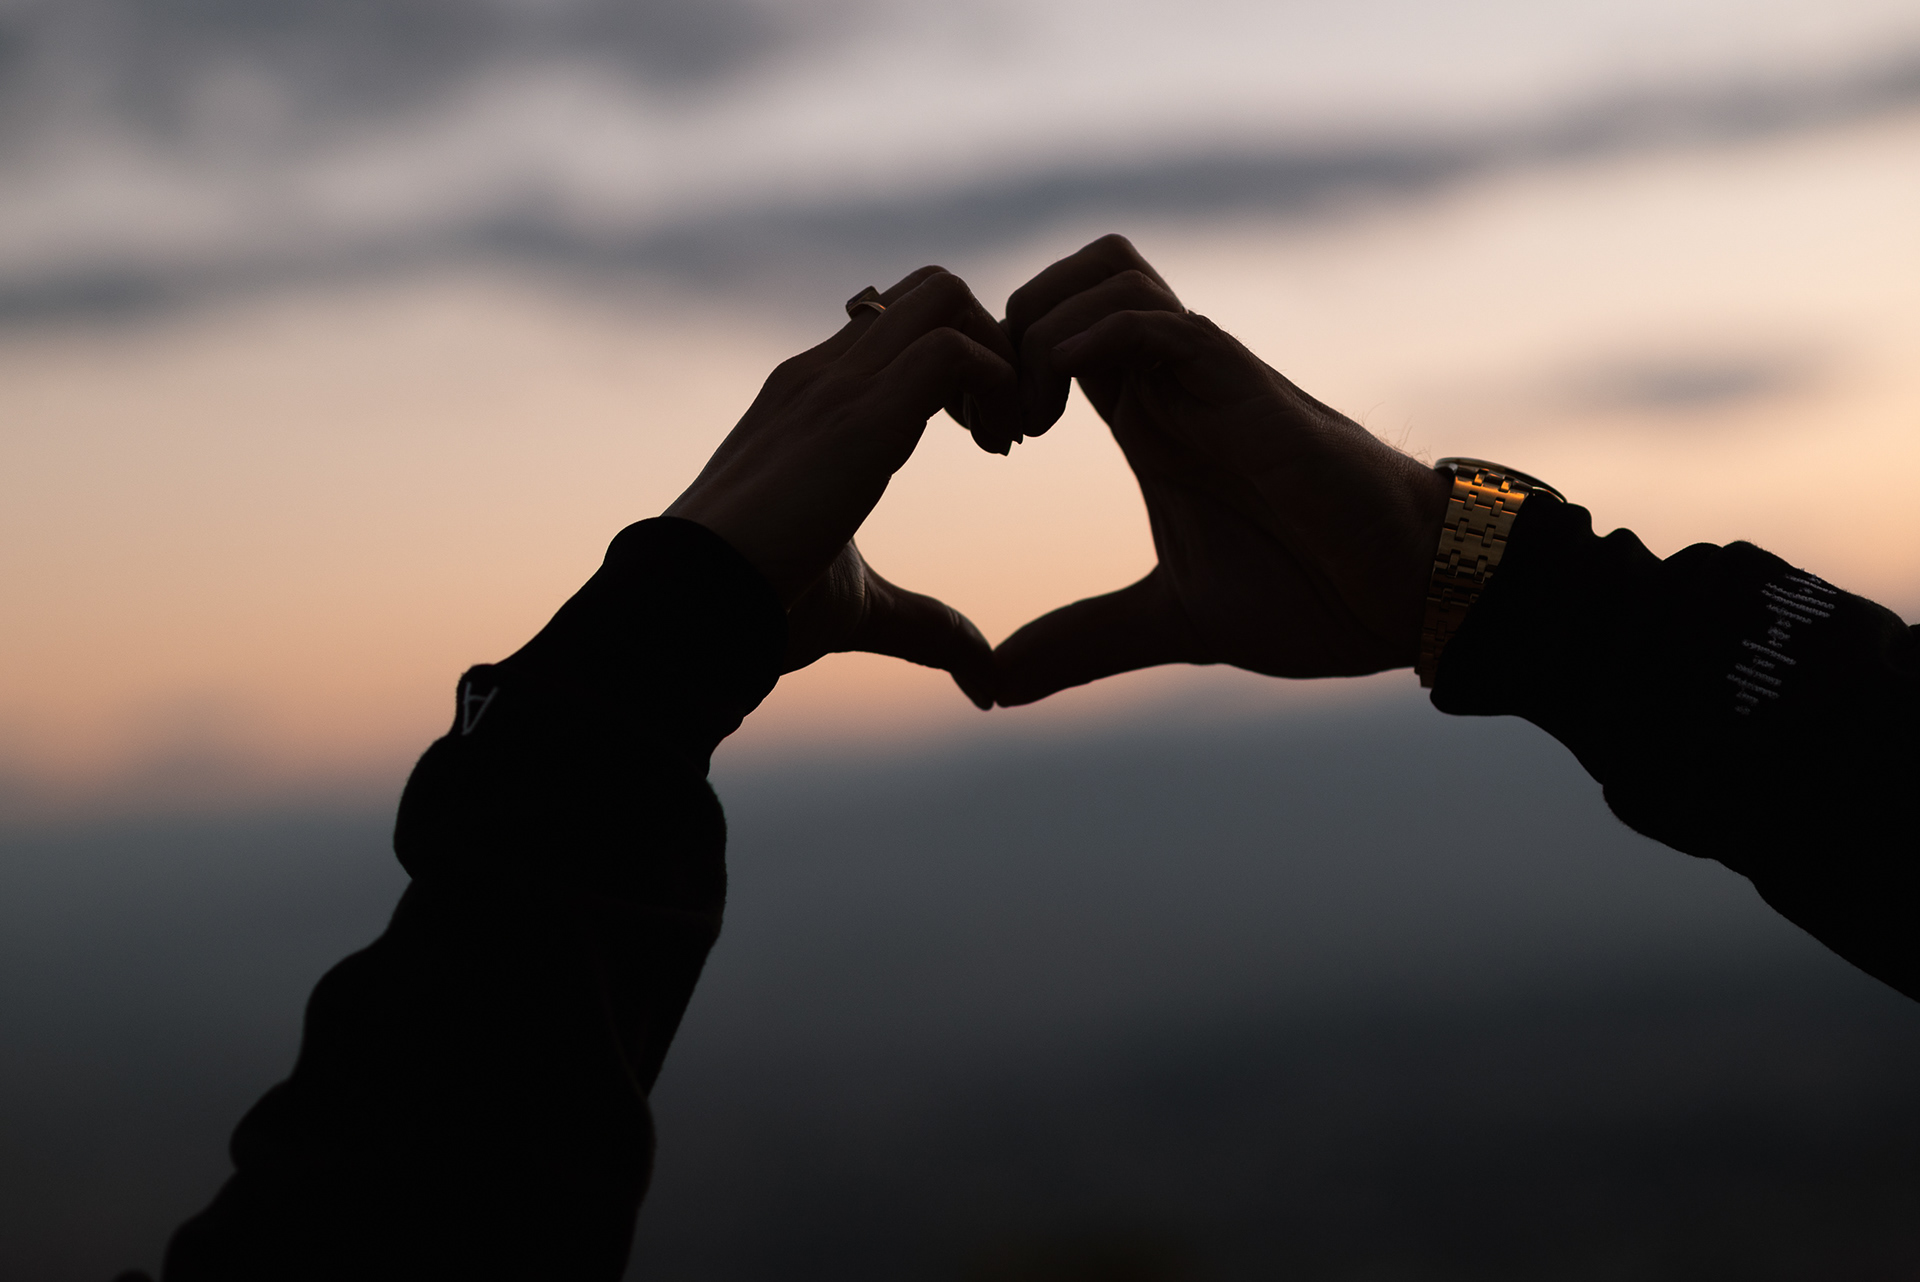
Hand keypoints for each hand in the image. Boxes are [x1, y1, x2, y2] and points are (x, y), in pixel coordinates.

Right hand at [666, 267, 1017, 708]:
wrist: (689, 606)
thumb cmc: (758, 609)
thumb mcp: (859, 606)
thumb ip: (921, 623)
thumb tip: (982, 675)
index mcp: (813, 399)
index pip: (900, 323)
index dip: (963, 363)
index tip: (987, 440)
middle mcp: (824, 373)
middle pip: (933, 288)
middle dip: (994, 341)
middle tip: (1009, 432)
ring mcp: (837, 384)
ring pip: (948, 296)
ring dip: (1002, 356)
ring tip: (1008, 441)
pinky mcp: (859, 414)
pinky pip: (955, 348)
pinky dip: (999, 383)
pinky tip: (998, 451)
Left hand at [994, 235, 1452, 704]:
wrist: (1406, 595)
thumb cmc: (1312, 594)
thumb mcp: (1167, 623)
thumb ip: (1082, 643)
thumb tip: (994, 690)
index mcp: (1147, 416)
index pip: (1054, 332)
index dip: (996, 366)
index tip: (979, 442)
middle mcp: (1172, 378)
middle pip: (1071, 276)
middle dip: (1005, 332)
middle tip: (992, 427)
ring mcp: (1207, 372)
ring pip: (1106, 272)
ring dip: (1041, 329)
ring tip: (1026, 425)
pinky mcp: (1242, 382)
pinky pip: (1152, 318)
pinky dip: (1088, 341)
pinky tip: (1061, 417)